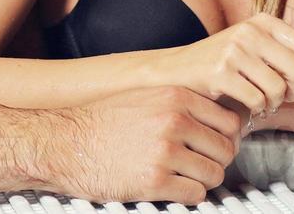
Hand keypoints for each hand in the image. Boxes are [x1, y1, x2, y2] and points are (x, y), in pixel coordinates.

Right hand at [57, 86, 243, 203]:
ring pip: (214, 174)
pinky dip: (188, 196)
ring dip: (203, 180)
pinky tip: (172, 189)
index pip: (229, 121)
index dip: (226, 138)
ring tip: (185, 178)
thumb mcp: (144, 97)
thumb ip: (179, 105)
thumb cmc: (100, 122)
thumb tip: (214, 121)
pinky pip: (195, 195)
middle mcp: (174, 121)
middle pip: (226, 149)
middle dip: (217, 161)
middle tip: (201, 165)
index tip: (217, 146)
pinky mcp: (154, 180)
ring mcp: (165, 151)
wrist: (64, 142)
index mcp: (175, 97)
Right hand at [161, 12, 293, 117]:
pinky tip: (251, 107)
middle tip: (287, 100)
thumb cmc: (222, 63)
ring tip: (265, 103)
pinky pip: (258, 100)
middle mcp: (250, 30)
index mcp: (264, 21)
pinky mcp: (220, 72)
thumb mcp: (260, 50)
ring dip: (276, 104)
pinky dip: (258, 110)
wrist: (177, 71)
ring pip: (279, 88)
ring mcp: (234, 50)